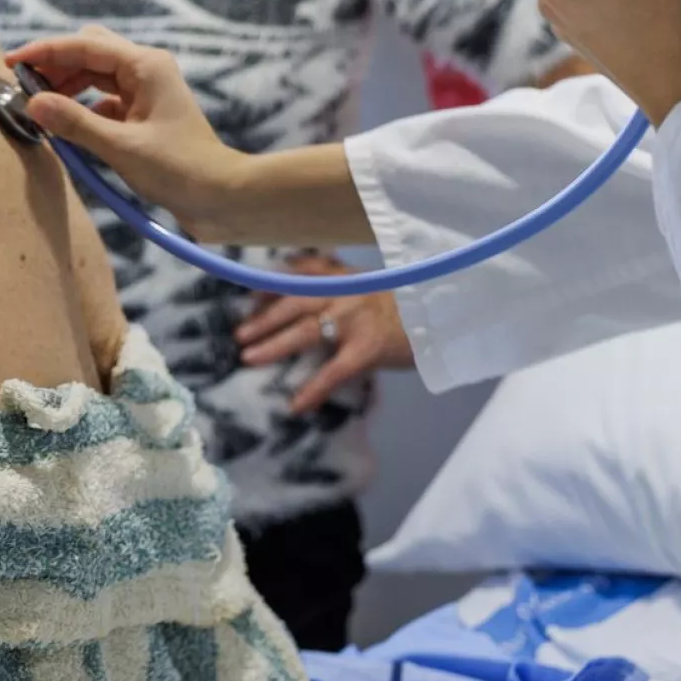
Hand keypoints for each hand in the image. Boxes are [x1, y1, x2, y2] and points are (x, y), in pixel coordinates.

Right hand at [5, 27, 248, 231]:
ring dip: (65, 88)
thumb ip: (74, 123)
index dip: (45, 52)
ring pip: (93, 77)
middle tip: (22, 86)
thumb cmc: (180, 169)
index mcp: (145, 66)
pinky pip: (102, 102)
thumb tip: (32, 103)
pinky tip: (67, 129)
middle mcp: (145, 71)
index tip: (11, 62)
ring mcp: (145, 92)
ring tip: (39, 108)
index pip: (84, 45)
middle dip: (54, 67)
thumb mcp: (121, 147)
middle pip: (88, 53)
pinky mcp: (142, 115)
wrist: (222, 198)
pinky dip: (80, 110)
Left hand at [234, 253, 413, 414]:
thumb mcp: (367, 285)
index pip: (297, 275)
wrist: (441, 317)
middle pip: (291, 303)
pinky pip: (334, 370)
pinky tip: (296, 405)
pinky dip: (313, 388)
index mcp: (341, 277)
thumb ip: (336, 284)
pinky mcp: (367, 348)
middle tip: (239, 336)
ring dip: (273, 345)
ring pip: (304, 332)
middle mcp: (342, 292)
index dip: (269, 286)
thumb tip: (301, 296)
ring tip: (249, 358)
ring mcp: (354, 320)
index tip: (248, 299)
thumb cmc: (403, 306)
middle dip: (262, 319)